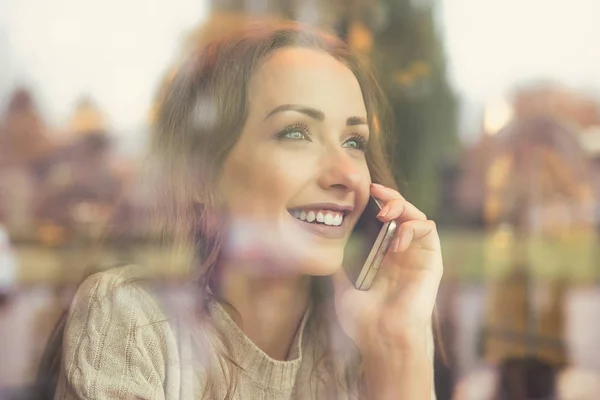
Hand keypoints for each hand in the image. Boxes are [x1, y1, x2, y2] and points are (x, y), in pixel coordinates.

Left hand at [332, 183, 442, 352]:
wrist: (380, 338)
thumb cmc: (362, 317)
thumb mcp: (342, 280)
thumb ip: (339, 257)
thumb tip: (327, 234)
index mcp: (381, 254)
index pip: (381, 218)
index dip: (374, 201)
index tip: (359, 191)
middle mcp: (401, 251)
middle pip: (401, 211)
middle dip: (389, 196)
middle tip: (374, 192)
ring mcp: (416, 255)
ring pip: (417, 216)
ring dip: (402, 206)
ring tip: (385, 212)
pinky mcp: (431, 261)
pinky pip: (429, 230)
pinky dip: (413, 226)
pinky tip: (396, 239)